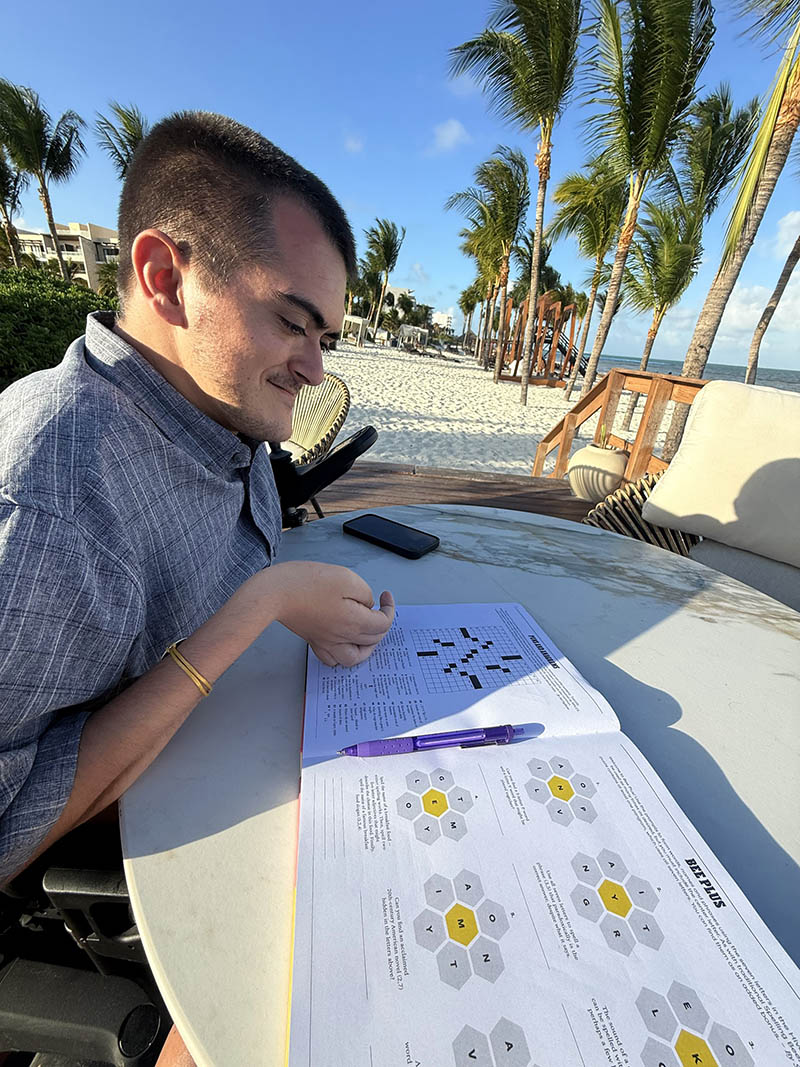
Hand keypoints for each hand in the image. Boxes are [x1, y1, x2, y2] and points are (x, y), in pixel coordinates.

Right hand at [270, 562, 394, 666]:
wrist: (274, 593)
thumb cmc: (306, 583)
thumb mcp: (346, 578)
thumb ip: (364, 594)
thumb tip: (367, 605)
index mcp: (354, 622)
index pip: (383, 623)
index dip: (389, 608)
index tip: (385, 596)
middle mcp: (342, 637)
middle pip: (373, 640)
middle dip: (381, 624)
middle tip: (379, 609)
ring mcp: (326, 641)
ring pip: (354, 658)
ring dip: (366, 648)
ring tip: (367, 633)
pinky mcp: (313, 639)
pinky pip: (332, 658)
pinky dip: (341, 655)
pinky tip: (342, 643)